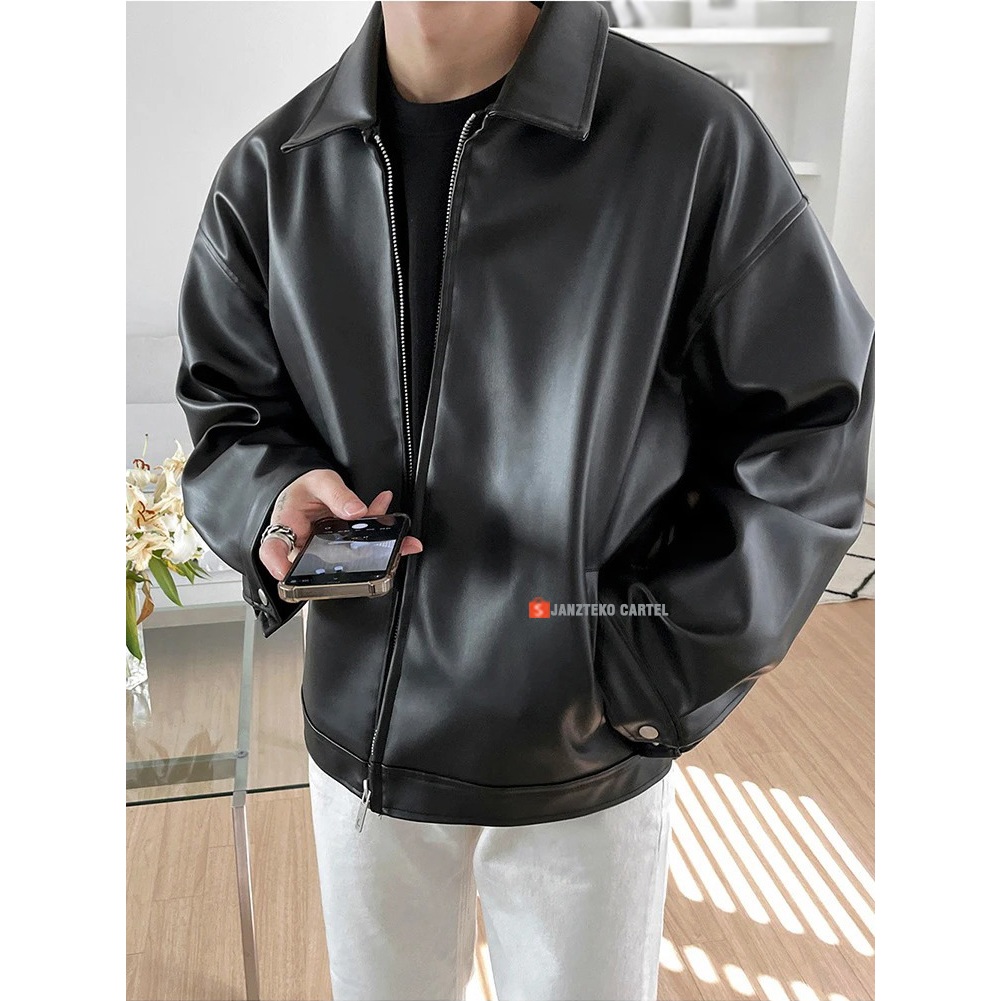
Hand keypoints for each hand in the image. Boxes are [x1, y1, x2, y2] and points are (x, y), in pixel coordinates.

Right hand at [258, 469, 422, 580]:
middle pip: (317, 564)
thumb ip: (337, 495)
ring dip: (374, 551)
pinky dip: (381, 537)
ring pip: (346, 559)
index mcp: (287, 527)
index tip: (285, 572)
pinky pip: (361, 547)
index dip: (276, 564)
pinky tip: (392, 522)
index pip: (273, 549)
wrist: (312, 491)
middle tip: (372, 555)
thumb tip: (357, 511)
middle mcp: (303, 545)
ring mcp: (323, 551)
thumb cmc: (306, 489)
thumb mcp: (320, 481)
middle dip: (350, 562)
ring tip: (397, 541)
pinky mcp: (341, 549)